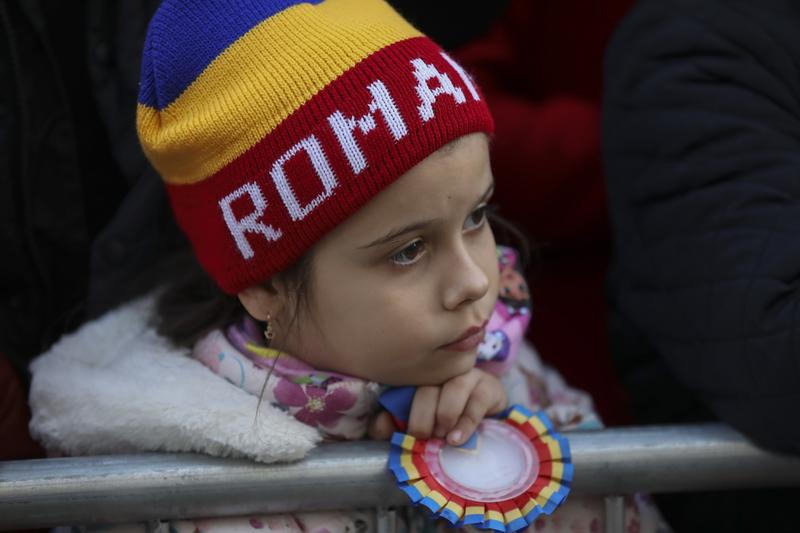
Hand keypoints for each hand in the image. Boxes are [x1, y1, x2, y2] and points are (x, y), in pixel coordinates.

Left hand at [368, 368, 507, 445]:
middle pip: (428, 385)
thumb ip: (394, 425)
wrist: (489, 422)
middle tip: (422, 437)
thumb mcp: (419, 424)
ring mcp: (467, 375)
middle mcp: (443, 370)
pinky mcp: (489, 387)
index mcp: (420, 374)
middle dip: (421, 416)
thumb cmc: (447, 421)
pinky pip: (477, 402)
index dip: (394, 407)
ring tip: (441, 437)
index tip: (391, 428)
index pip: (403, 383)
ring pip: (454, 388)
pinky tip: (456, 439)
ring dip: (444, 415)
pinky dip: (465, 424)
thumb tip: (381, 425)